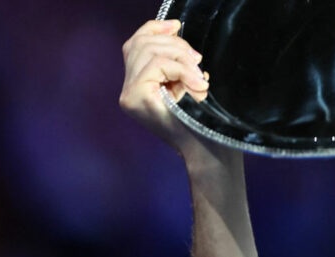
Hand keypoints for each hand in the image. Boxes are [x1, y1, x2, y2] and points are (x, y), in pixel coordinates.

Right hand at [119, 19, 218, 158]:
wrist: (207, 152)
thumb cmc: (203, 122)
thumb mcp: (188, 83)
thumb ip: (176, 60)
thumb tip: (173, 28)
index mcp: (138, 85)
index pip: (135, 44)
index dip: (155, 29)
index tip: (177, 26)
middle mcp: (128, 89)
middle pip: (142, 43)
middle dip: (175, 45)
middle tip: (198, 61)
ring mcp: (129, 94)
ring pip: (149, 50)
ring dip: (181, 58)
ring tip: (199, 78)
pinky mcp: (135, 96)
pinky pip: (158, 64)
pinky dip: (182, 69)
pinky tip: (197, 85)